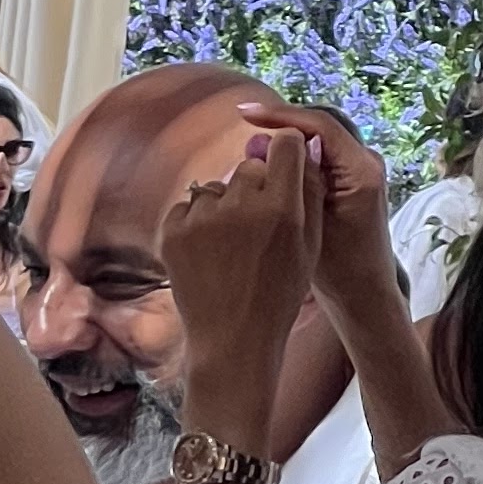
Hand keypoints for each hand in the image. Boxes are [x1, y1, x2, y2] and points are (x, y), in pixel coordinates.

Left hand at [160, 129, 319, 404]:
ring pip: (216, 186)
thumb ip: (309, 194)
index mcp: (282, 208)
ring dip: (224, 206)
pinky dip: (197, 223)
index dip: (286, 150)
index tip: (284, 161)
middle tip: (257, 224)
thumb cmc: (279, 294)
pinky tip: (209, 253)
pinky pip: (188, 206)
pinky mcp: (172, 230)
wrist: (233, 338)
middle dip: (255, 187)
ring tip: (231, 246)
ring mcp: (202, 218)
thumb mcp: (309, 247)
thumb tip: (305, 145)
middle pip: (249, 166)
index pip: (285, 146)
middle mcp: (240, 205)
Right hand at [234, 94, 401, 321]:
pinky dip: (296, 155)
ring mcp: (362, 171)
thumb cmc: (339, 268)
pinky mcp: (354, 182)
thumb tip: (262, 142)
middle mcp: (367, 163)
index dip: (280, 115)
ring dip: (288, 138)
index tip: (244, 115)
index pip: (319, 125)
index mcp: (362, 170)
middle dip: (282, 123)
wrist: (364, 296)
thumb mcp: (308, 222)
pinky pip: (322, 155)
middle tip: (245, 124)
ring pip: (319, 139)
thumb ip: (289, 180)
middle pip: (320, 126)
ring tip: (254, 143)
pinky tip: (271, 162)